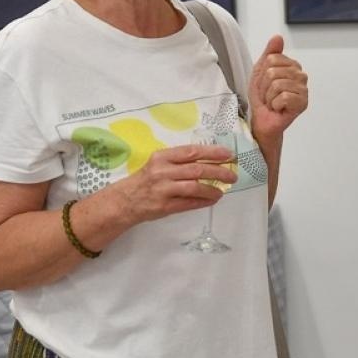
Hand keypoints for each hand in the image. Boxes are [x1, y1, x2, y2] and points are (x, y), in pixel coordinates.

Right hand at [112, 143, 237, 220]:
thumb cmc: (145, 180)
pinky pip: (189, 203)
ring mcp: (163, 190)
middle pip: (196, 170)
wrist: (124, 201)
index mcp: (162, 157)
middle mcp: (162, 172)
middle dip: (218, 172)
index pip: (191, 152)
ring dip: (212, 189)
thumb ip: (179, 161)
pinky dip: (204, 201)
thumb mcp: (158, 163)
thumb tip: (209, 161)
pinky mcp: (165, 206)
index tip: (228, 154)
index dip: (212, 152)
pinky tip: (213, 199)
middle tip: (232, 175)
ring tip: (224, 190)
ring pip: (194, 187)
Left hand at [249, 35, 308, 142]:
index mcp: (292, 66)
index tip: (265, 84)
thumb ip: (270, 53)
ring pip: (277, 84)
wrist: (262, 120)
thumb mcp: (260, 71)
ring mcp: (303, 90)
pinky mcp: (303, 103)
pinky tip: (278, 108)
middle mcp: (300, 76)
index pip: (272, 59)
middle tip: (268, 95)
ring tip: (272, 102)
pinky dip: (275, 105)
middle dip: (264, 86)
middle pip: (273, 71)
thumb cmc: (262, 98)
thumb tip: (278, 37)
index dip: (262, 73)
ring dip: (269, 97)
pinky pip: (284, 97)